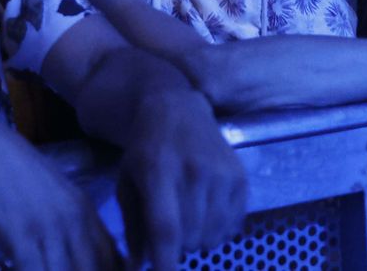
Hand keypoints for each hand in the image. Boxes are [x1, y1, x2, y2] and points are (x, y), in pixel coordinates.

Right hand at [0, 112, 119, 269]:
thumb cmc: (9, 169)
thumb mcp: (51, 194)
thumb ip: (67, 220)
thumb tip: (73, 249)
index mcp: (85, 210)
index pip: (112, 257)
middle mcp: (74, 219)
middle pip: (94, 268)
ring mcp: (48, 226)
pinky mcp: (19, 232)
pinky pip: (34, 270)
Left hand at [117, 92, 246, 268]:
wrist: (177, 110)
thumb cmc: (145, 150)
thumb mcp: (127, 182)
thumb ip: (132, 227)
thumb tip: (137, 267)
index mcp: (159, 173)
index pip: (166, 228)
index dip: (166, 260)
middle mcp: (193, 172)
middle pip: (191, 236)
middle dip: (179, 247)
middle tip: (171, 233)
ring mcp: (221, 174)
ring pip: (213, 235)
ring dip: (199, 241)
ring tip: (188, 222)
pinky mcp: (239, 177)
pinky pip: (233, 224)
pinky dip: (219, 231)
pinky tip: (206, 216)